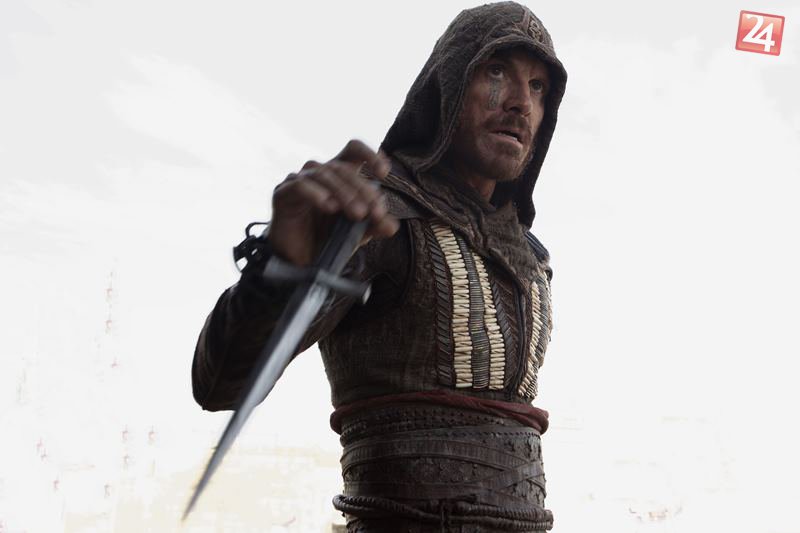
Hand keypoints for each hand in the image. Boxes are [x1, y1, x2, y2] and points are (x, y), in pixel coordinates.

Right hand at [268, 140, 399, 265]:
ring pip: (324, 173)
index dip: (370, 154)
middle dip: (362, 189)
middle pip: (343, 167)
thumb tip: (392, 225)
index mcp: (340, 175)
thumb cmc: (330, 238)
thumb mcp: (359, 232)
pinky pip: (300, 185)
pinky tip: (329, 206)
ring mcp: (300, 180)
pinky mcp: (283, 192)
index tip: (383, 172)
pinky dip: (316, 193)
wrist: (303, 261)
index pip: (353, 150)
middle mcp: (320, 172)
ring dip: (344, 192)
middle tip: (374, 212)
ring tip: (357, 214)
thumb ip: (375, 225)